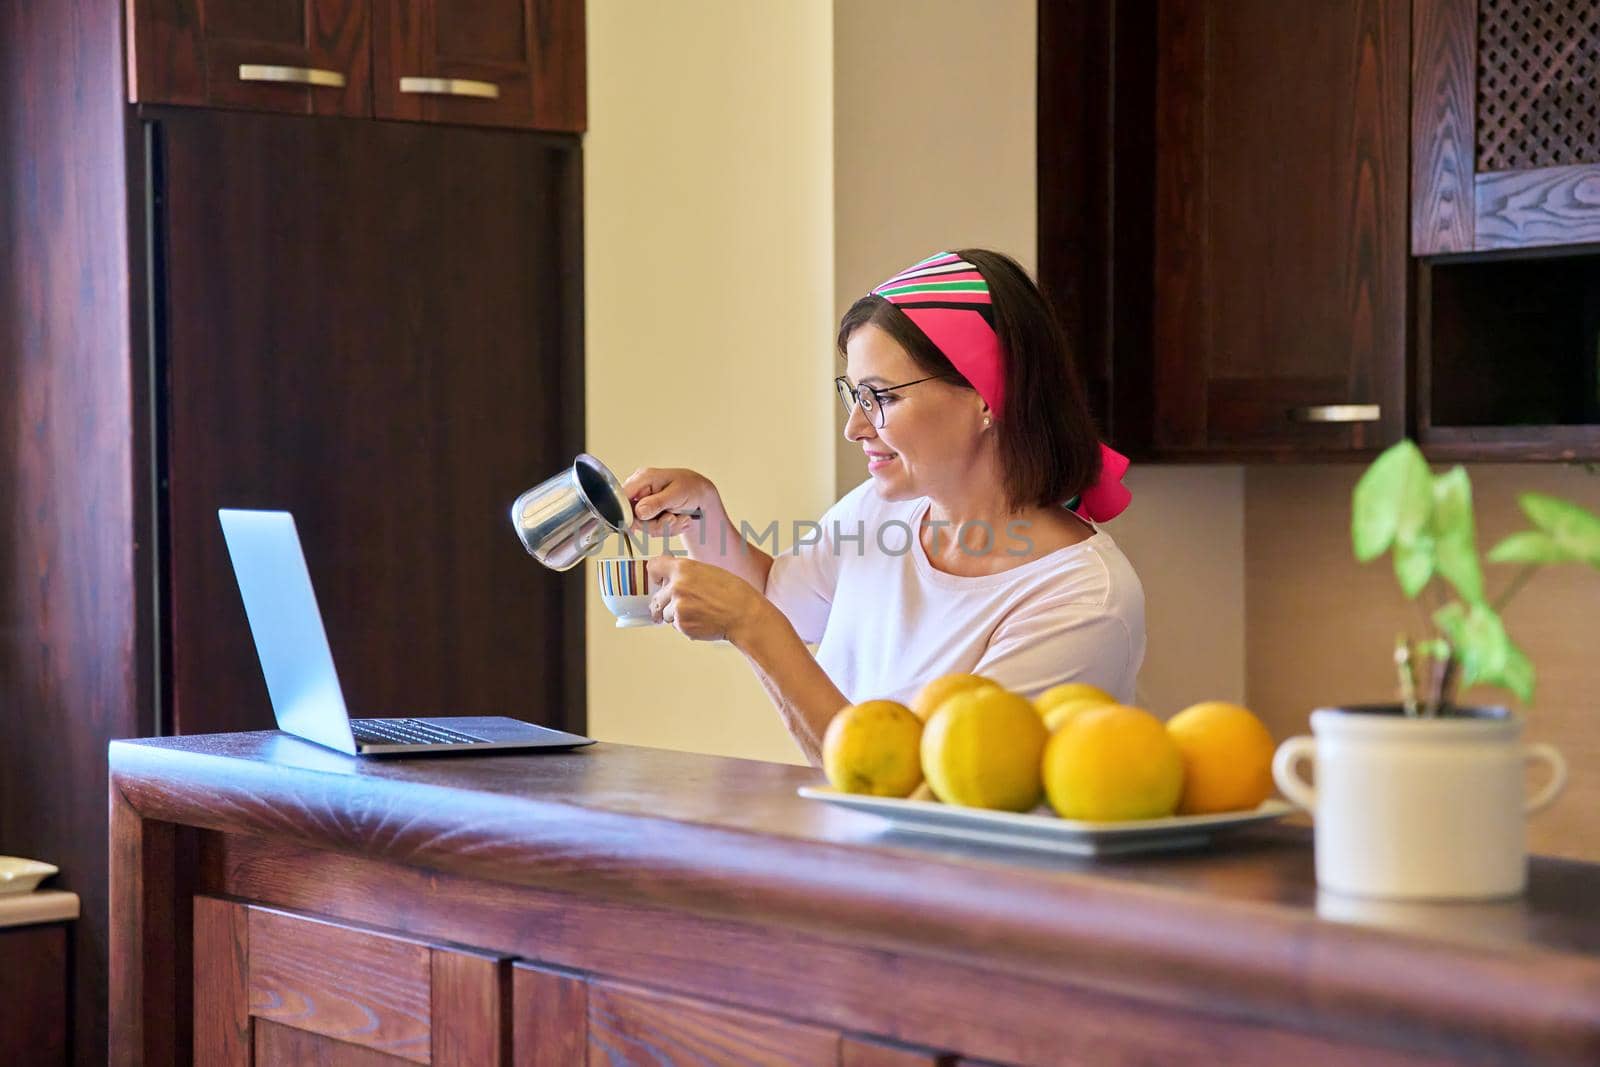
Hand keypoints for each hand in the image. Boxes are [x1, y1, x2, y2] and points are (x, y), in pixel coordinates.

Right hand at [621, 467, 722, 538]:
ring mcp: (644, 506)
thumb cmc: (692, 488)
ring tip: (681, 517)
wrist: (702, 497)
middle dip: (657, 523)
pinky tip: (679, 519)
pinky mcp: (650, 517)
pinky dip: (670, 529)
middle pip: (633, 518)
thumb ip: (656, 503)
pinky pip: (655, 531)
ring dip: (667, 527)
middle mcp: (640, 492)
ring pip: (646, 528)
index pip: (621, 498)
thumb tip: (638, 512)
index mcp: (642, 479)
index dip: (628, 513)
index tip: (644, 521)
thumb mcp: (676, 494)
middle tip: (673, 518)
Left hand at [647, 556, 765, 642]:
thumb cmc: (732, 592)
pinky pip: (676, 626)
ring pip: (665, 613)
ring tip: (699, 612)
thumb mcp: (708, 571)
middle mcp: (676, 586)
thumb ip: (686, 573)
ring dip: (677, 615)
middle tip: (684, 604)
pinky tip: (702, 620)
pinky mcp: (682, 625)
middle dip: (666, 602)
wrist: (744, 614)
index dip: (655, 575)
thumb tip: (670, 576)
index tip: (657, 581)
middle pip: (656, 597)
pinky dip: (685, 625)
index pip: (653, 567)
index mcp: (682, 568)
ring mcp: (677, 607)